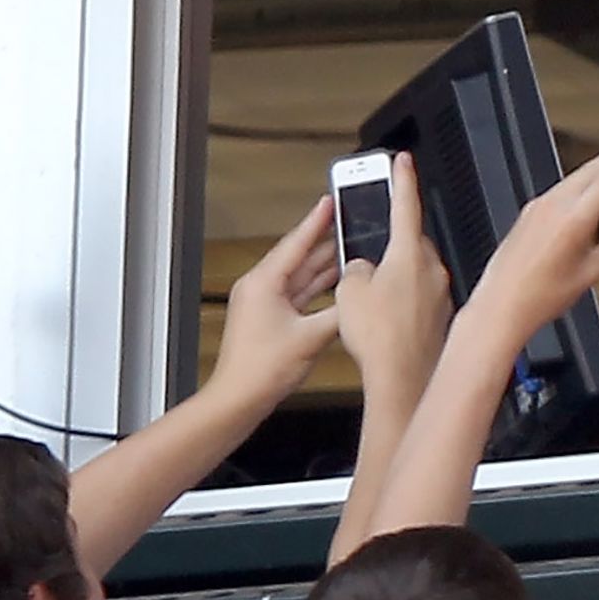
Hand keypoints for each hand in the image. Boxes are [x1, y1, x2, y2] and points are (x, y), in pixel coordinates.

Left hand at [211, 198, 343, 405]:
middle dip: (324, 242)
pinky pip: (298, 294)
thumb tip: (359, 300)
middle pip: (299, 257)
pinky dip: (317, 288)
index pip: (295, 243)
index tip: (329, 201)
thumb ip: (339, 314)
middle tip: (347, 223)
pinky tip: (336, 285)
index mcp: (263, 283)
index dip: (316, 221)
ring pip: (300, 277)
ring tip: (349, 250)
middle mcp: (260, 288)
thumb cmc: (261, 369)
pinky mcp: (271, 319)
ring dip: (323, 266)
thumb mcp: (310, 337)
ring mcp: (264, 304)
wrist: (239, 398)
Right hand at [337, 153, 451, 400]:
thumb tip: (362, 267)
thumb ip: (355, 267)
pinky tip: (387, 320)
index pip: (406, 204)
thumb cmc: (381, 339)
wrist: (404, 380)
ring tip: (372, 302)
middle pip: (411, 242)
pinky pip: (422, 297)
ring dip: (396, 277)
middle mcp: (432, 269)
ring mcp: (441, 294)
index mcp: (409, 253)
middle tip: (369, 256)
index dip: (402, 179)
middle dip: (390, 245)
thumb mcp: (350, 291)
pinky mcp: (442, 316)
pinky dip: (406, 301)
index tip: (403, 161)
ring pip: (416, 272)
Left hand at [461, 137, 598, 353]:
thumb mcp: (590, 273)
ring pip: (574, 176)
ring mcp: (538, 206)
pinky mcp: (529, 212)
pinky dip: (579, 180)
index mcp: (574, 218)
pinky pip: (560, 188)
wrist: (501, 305)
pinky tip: (586, 187)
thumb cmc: (540, 296)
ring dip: (597, 166)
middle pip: (591, 169)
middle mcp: (554, 206)